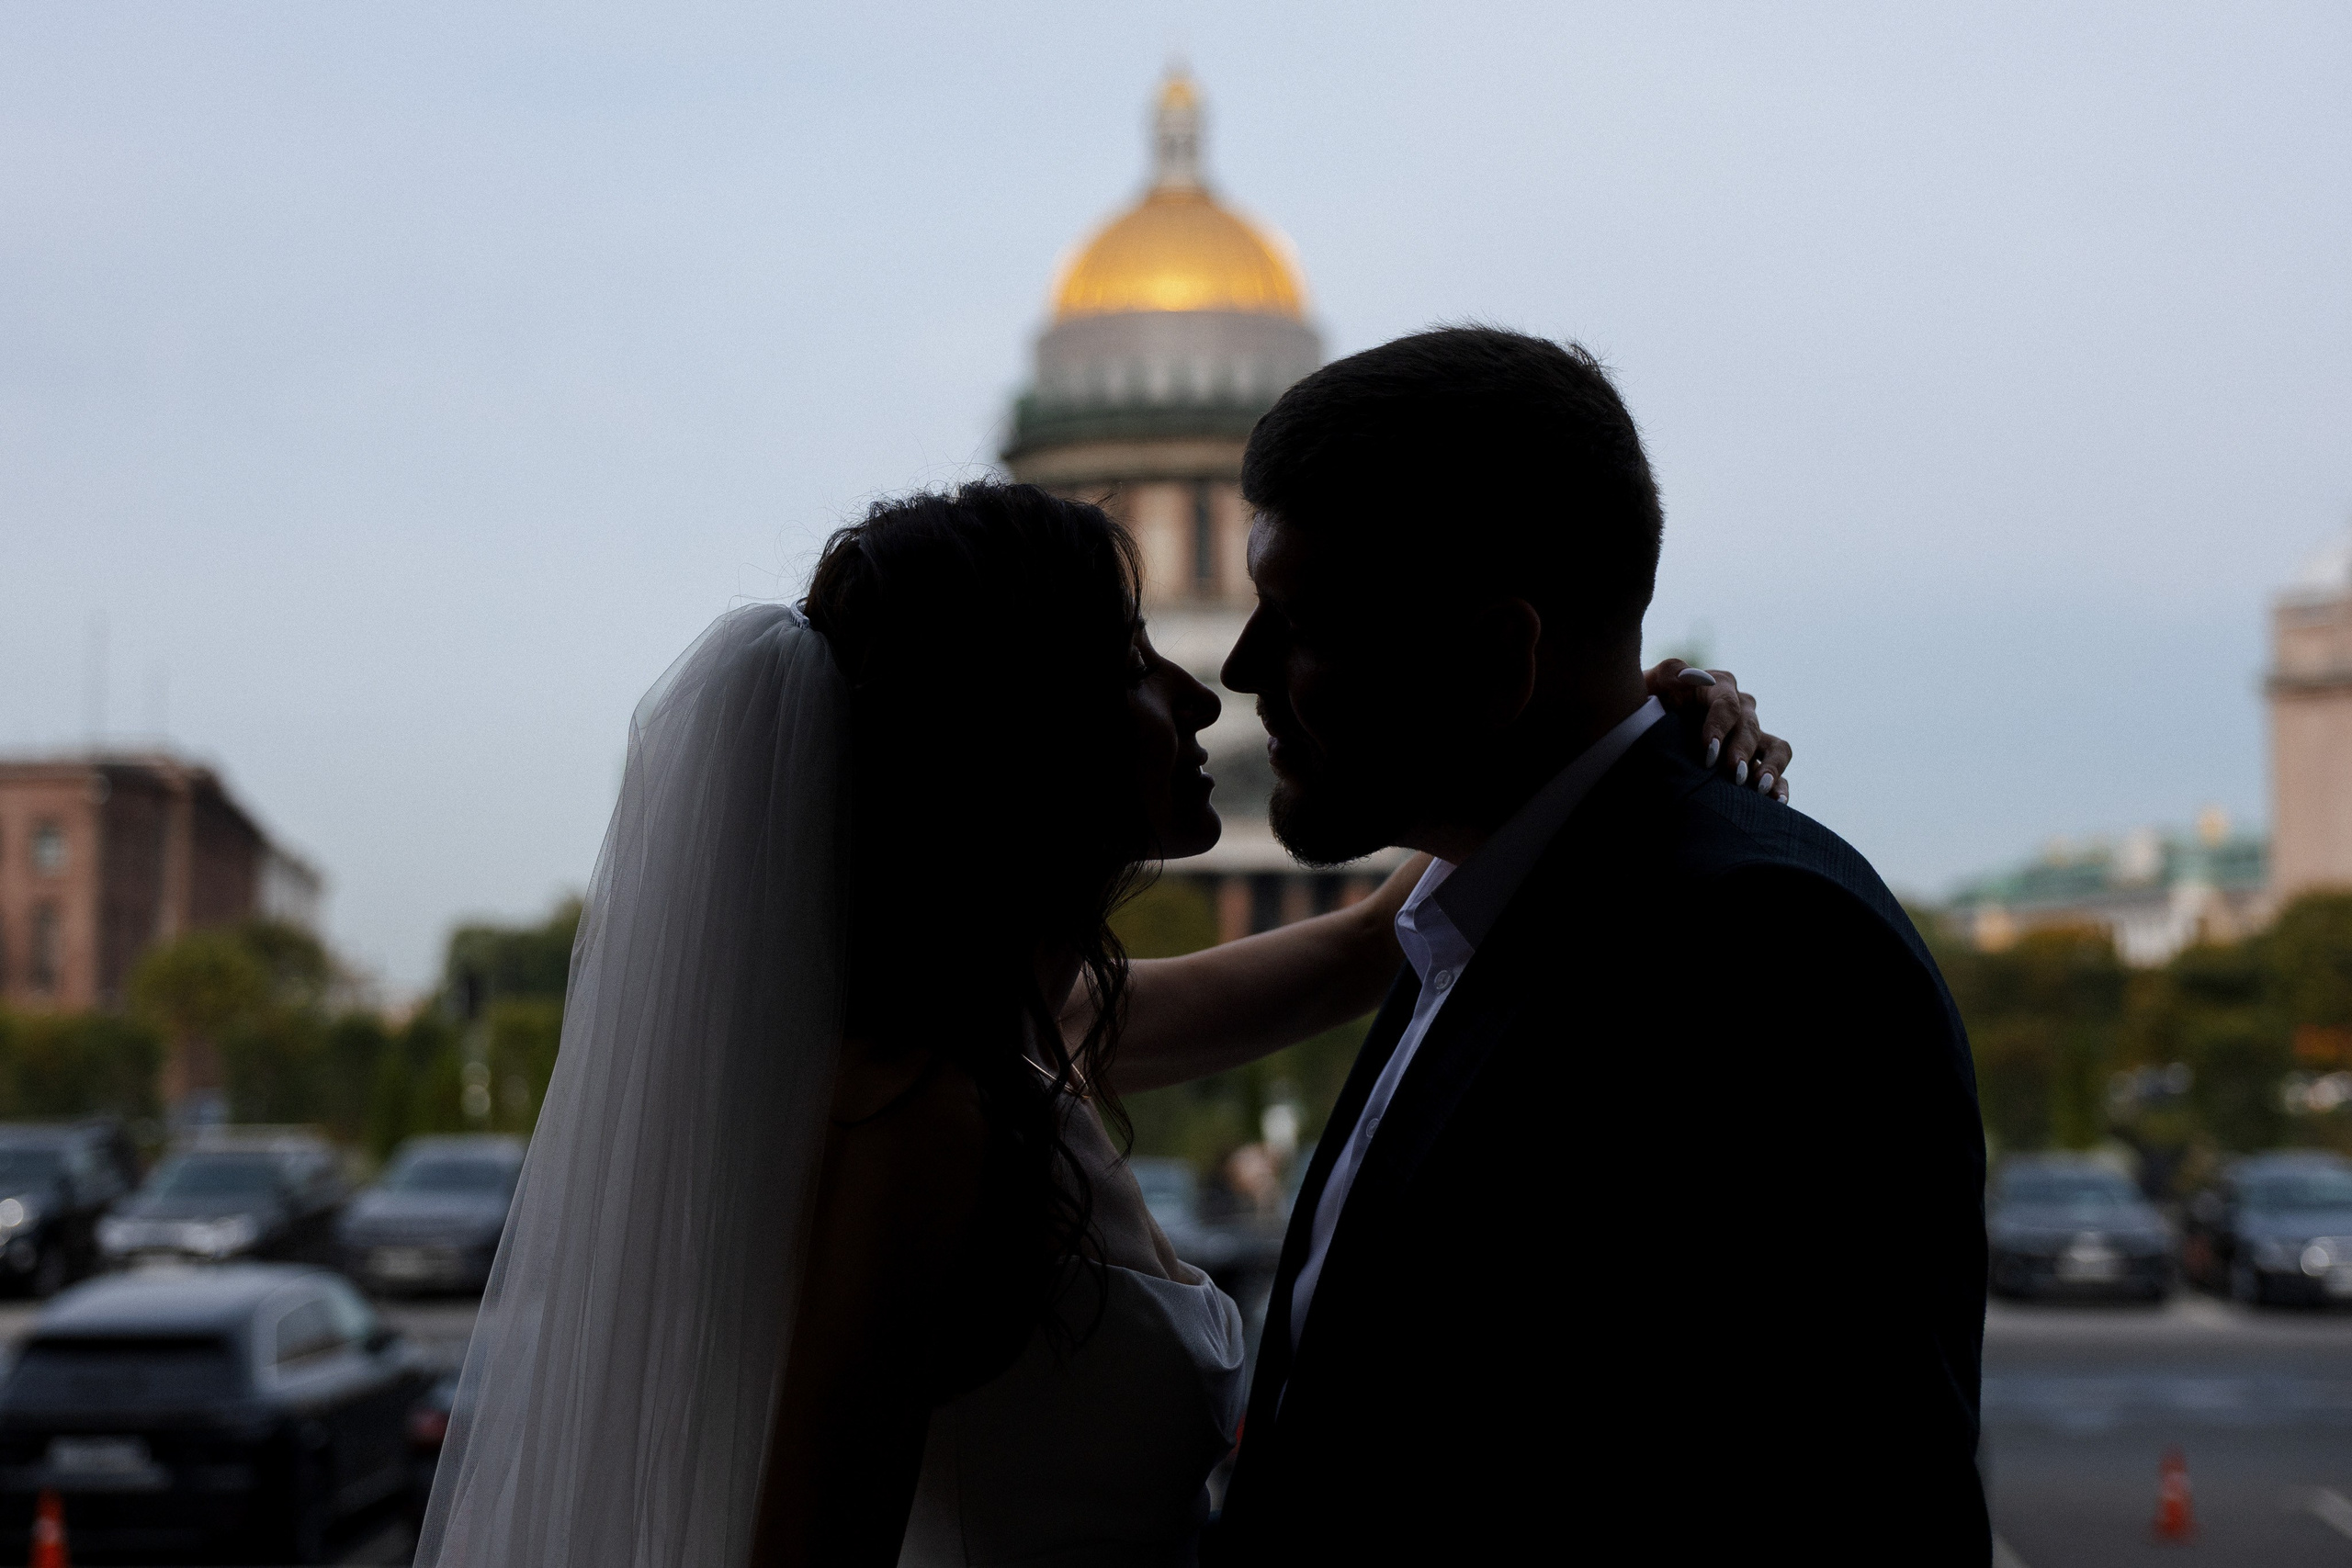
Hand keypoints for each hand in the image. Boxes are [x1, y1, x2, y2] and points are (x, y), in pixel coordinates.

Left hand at [1644, 660, 1792, 803]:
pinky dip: (1780, 785)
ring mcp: (1752, 735)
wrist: (1647, 729)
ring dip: (1770, 767)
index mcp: (1719, 687)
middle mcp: (1741, 709)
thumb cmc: (1650, 705)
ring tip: (1759, 788)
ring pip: (1775, 747)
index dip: (1720, 728)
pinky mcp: (1757, 759)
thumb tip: (1690, 675)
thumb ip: (1669, 673)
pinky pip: (1776, 771)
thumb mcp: (1653, 685)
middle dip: (1742, 751)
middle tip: (1733, 774)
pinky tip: (1776, 802)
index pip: (1727, 705)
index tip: (1708, 752)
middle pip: (1750, 728)